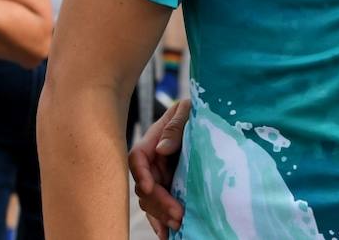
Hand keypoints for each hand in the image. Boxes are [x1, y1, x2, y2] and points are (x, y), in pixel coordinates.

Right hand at [131, 98, 189, 237]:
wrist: (201, 119)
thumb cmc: (192, 112)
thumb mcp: (185, 111)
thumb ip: (174, 127)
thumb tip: (163, 149)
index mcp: (151, 143)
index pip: (137, 159)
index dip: (142, 174)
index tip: (152, 187)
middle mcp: (151, 163)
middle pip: (145, 187)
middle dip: (159, 202)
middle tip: (178, 215)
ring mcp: (159, 177)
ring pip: (150, 201)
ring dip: (161, 215)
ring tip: (178, 225)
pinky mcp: (168, 187)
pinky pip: (159, 207)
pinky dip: (161, 220)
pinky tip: (167, 234)